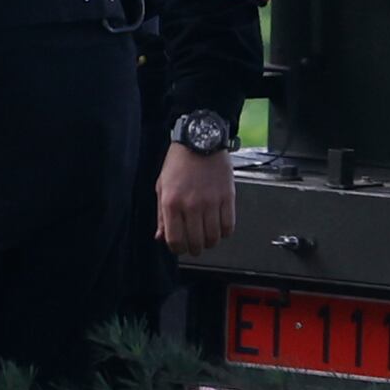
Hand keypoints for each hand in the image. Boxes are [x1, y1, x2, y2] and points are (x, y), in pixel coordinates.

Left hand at [154, 135, 236, 255]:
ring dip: (210, 242)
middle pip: (196, 242)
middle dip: (194, 249)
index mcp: (171, 202)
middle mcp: (191, 205)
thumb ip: (161, 215)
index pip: (175, 239)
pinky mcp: (227, 198)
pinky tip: (219, 228)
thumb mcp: (162, 186)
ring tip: (207, 237)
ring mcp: (211, 202)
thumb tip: (161, 237)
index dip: (177, 249)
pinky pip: (229, 226)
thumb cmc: (179, 162)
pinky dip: (224, 232)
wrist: (200, 140)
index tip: (180, 247)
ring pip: (213, 238)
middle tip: (194, 245)